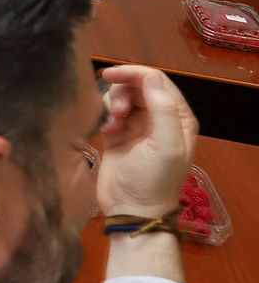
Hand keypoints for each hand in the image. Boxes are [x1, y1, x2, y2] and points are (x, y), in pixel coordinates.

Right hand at [96, 65, 197, 217]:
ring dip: (112, 105)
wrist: (131, 208)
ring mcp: (138, 126)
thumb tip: (150, 77)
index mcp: (178, 118)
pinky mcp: (118, 133)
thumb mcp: (165, 146)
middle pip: (137, 86)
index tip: (110, 75)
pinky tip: (106, 132)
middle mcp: (159, 118)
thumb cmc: (153, 180)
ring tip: (111, 125)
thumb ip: (162, 109)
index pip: (157, 81)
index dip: (135, 74)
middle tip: (115, 112)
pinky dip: (104, 116)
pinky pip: (109, 111)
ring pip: (121, 96)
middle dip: (122, 92)